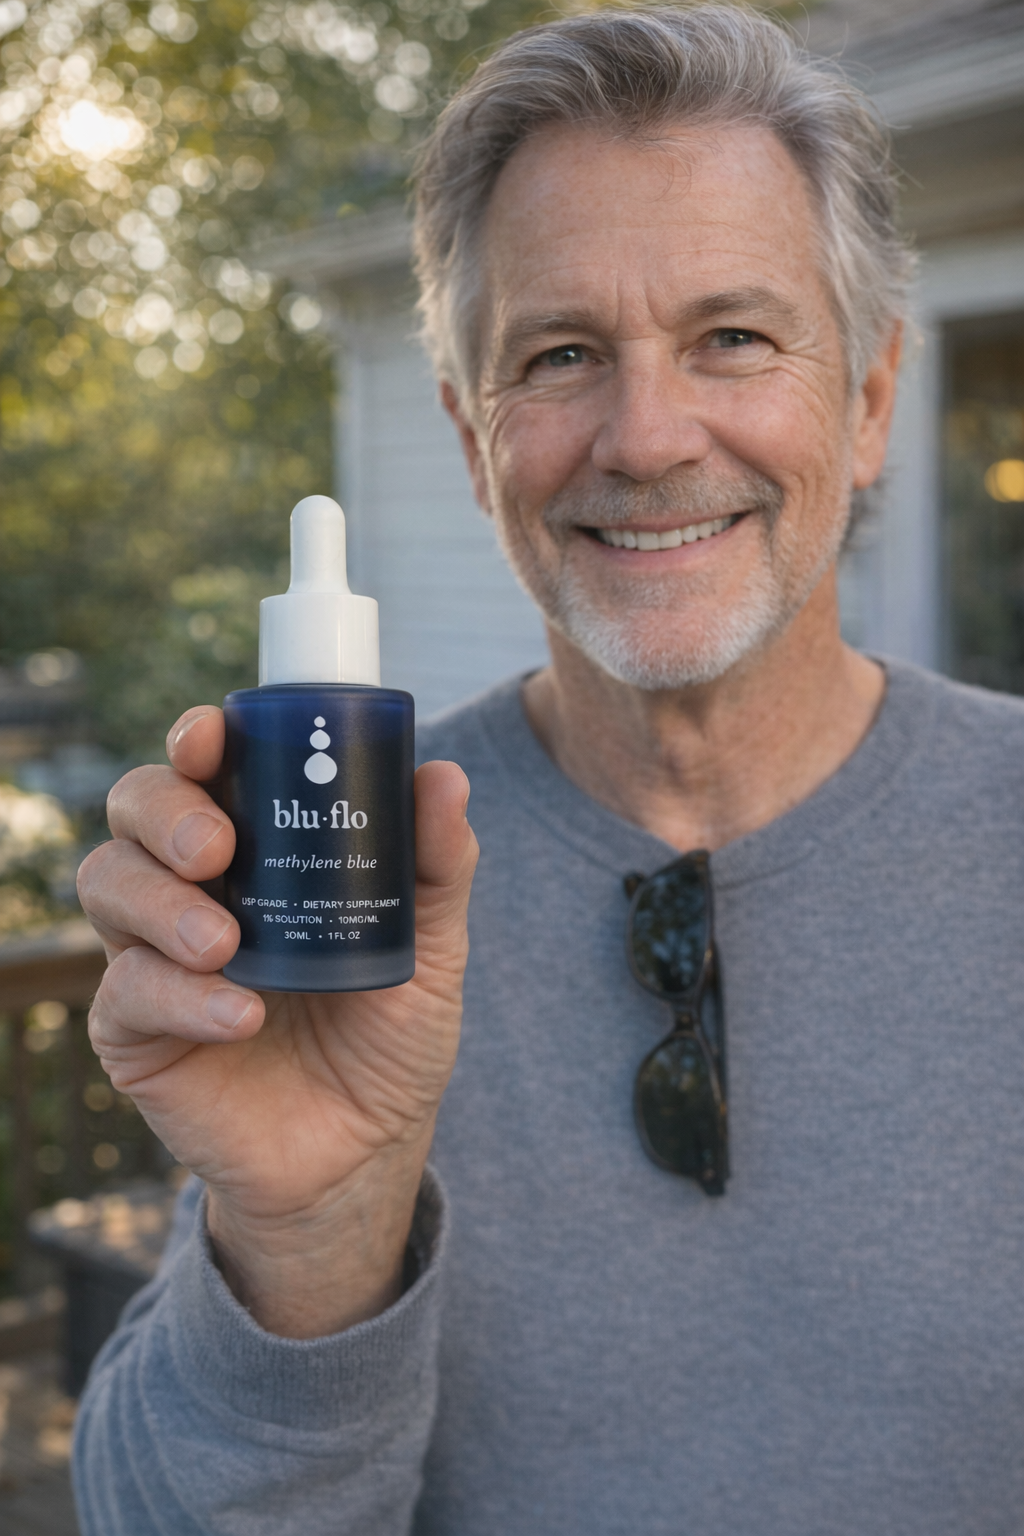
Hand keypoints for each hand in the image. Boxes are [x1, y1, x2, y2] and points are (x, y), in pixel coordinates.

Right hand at [78, 707, 477, 1337]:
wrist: (365, 1151)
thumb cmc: (389, 1035)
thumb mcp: (430, 947)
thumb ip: (437, 865)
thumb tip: (444, 776)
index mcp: (257, 850)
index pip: (204, 771)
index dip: (194, 741)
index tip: (210, 736)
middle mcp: (194, 888)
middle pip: (135, 812)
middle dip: (164, 812)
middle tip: (217, 847)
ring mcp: (155, 956)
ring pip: (108, 886)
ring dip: (160, 902)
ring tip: (224, 941)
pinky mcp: (136, 1032)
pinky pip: (127, 993)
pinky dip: (181, 997)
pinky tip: (242, 1016)